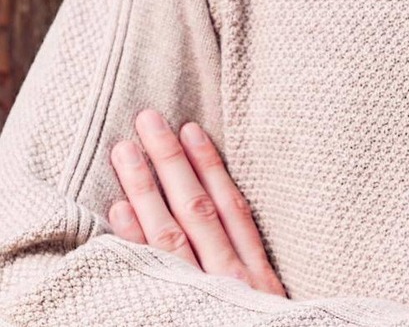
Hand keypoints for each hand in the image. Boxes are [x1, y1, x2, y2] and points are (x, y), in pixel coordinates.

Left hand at [109, 108, 286, 296]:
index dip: (210, 165)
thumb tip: (226, 212)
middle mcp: (229, 277)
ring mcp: (200, 295)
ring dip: (145, 187)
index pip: (231, 206)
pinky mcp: (173, 312)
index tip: (190, 129)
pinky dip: (134, 238)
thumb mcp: (270, 301)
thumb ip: (252, 267)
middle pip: (197, 208)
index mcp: (257, 272)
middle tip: (148, 120)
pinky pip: (149, 271)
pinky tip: (119, 208)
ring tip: (125, 151)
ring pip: (170, 232)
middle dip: (171, 160)